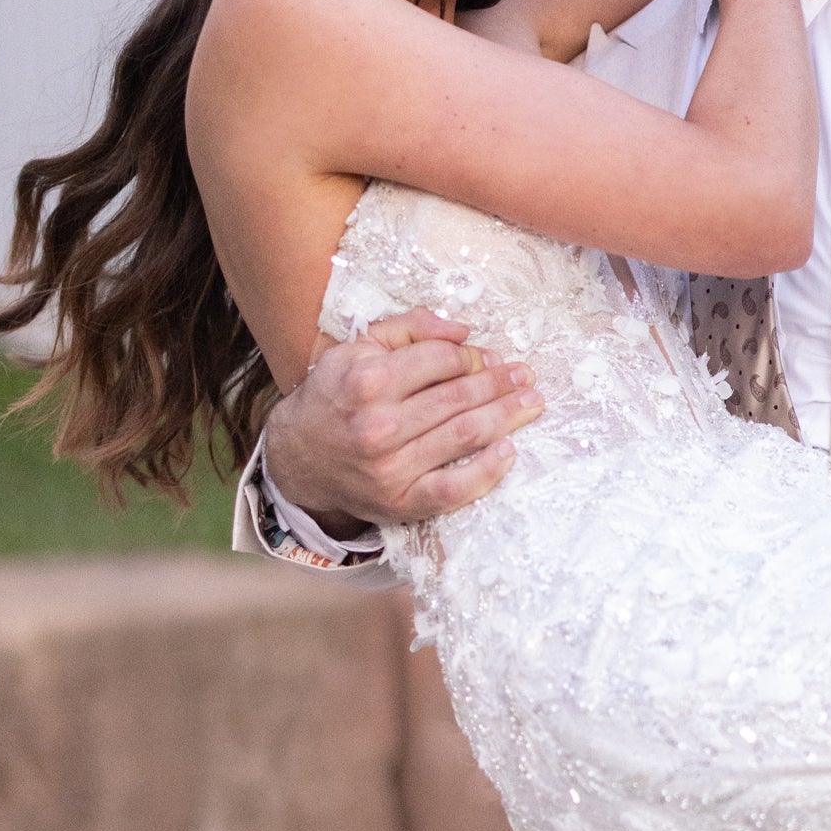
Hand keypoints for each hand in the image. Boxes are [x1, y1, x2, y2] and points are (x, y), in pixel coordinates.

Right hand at [268, 312, 541, 527]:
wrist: (298, 459)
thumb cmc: (335, 397)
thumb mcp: (356, 349)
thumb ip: (407, 330)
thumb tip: (462, 329)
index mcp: (368, 380)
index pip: (441, 361)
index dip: (471, 357)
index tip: (488, 358)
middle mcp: (379, 424)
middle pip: (459, 397)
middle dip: (500, 384)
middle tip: (525, 376)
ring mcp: (391, 467)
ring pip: (465, 435)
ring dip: (507, 416)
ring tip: (532, 402)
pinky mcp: (402, 501)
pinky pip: (455, 488)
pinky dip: (487, 471)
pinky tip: (509, 451)